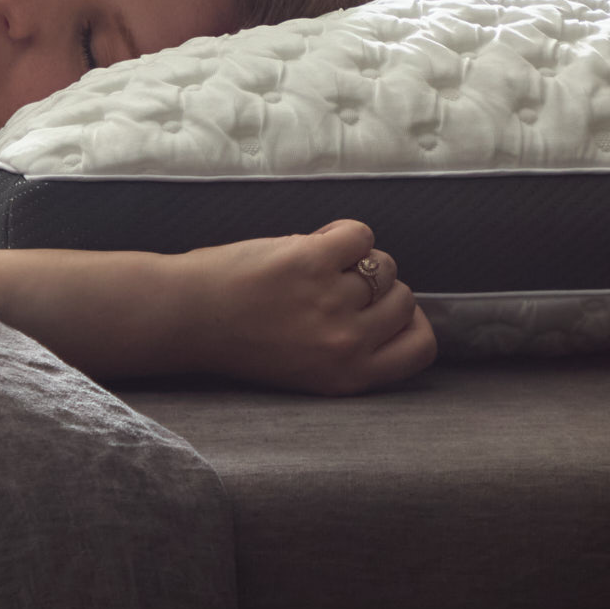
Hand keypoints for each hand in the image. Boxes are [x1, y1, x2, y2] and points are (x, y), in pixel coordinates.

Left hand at [176, 219, 436, 394]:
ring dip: (357, 259)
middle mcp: (348, 342)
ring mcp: (332, 300)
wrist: (188, 318)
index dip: (410, 323)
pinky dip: (342, 233)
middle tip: (341, 283)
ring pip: (383, 264)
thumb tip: (388, 299)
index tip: (388, 311)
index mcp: (351, 375)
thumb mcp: (310, 367)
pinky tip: (315, 242)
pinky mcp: (312, 260)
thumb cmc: (241, 341)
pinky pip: (359, 234)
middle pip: (405, 299)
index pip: (421, 349)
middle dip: (380, 287)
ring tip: (320, 264)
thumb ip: (352, 345)